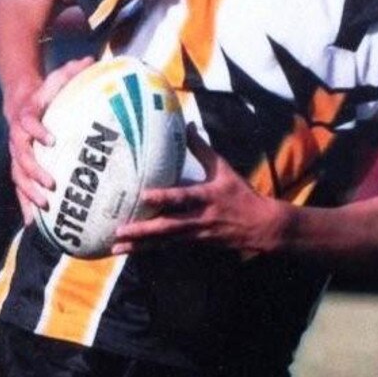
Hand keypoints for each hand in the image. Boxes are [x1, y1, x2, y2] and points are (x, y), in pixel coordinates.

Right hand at [7, 56, 93, 223]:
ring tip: (45, 209)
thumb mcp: (57, 79)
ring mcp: (17, 156)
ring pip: (18, 177)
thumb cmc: (46, 93)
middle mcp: (18, 139)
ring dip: (29, 194)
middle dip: (34, 172)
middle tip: (51, 184)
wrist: (20, 102)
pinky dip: (27, 207)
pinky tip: (37, 227)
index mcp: (27, 117)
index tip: (51, 140)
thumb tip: (91, 60)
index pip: (28, 124)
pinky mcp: (19, 169)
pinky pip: (21, 191)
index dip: (37, 131)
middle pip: (21, 157)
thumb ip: (72, 72)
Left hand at [111, 124, 287, 255]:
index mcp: (207, 197)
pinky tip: (131, 251)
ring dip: (140, 245)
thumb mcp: (223, 169)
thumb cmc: (240, 195)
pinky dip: (149, 249)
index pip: (183, 197)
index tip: (144, 195)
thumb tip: (187, 125)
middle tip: (119, 232)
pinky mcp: (194, 244)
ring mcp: (196, 234)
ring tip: (116, 248)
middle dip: (143, 230)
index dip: (164, 197)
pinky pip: (168, 247)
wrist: (261, 227)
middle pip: (168, 226)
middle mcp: (199, 218)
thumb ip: (202, 149)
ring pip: (164, 241)